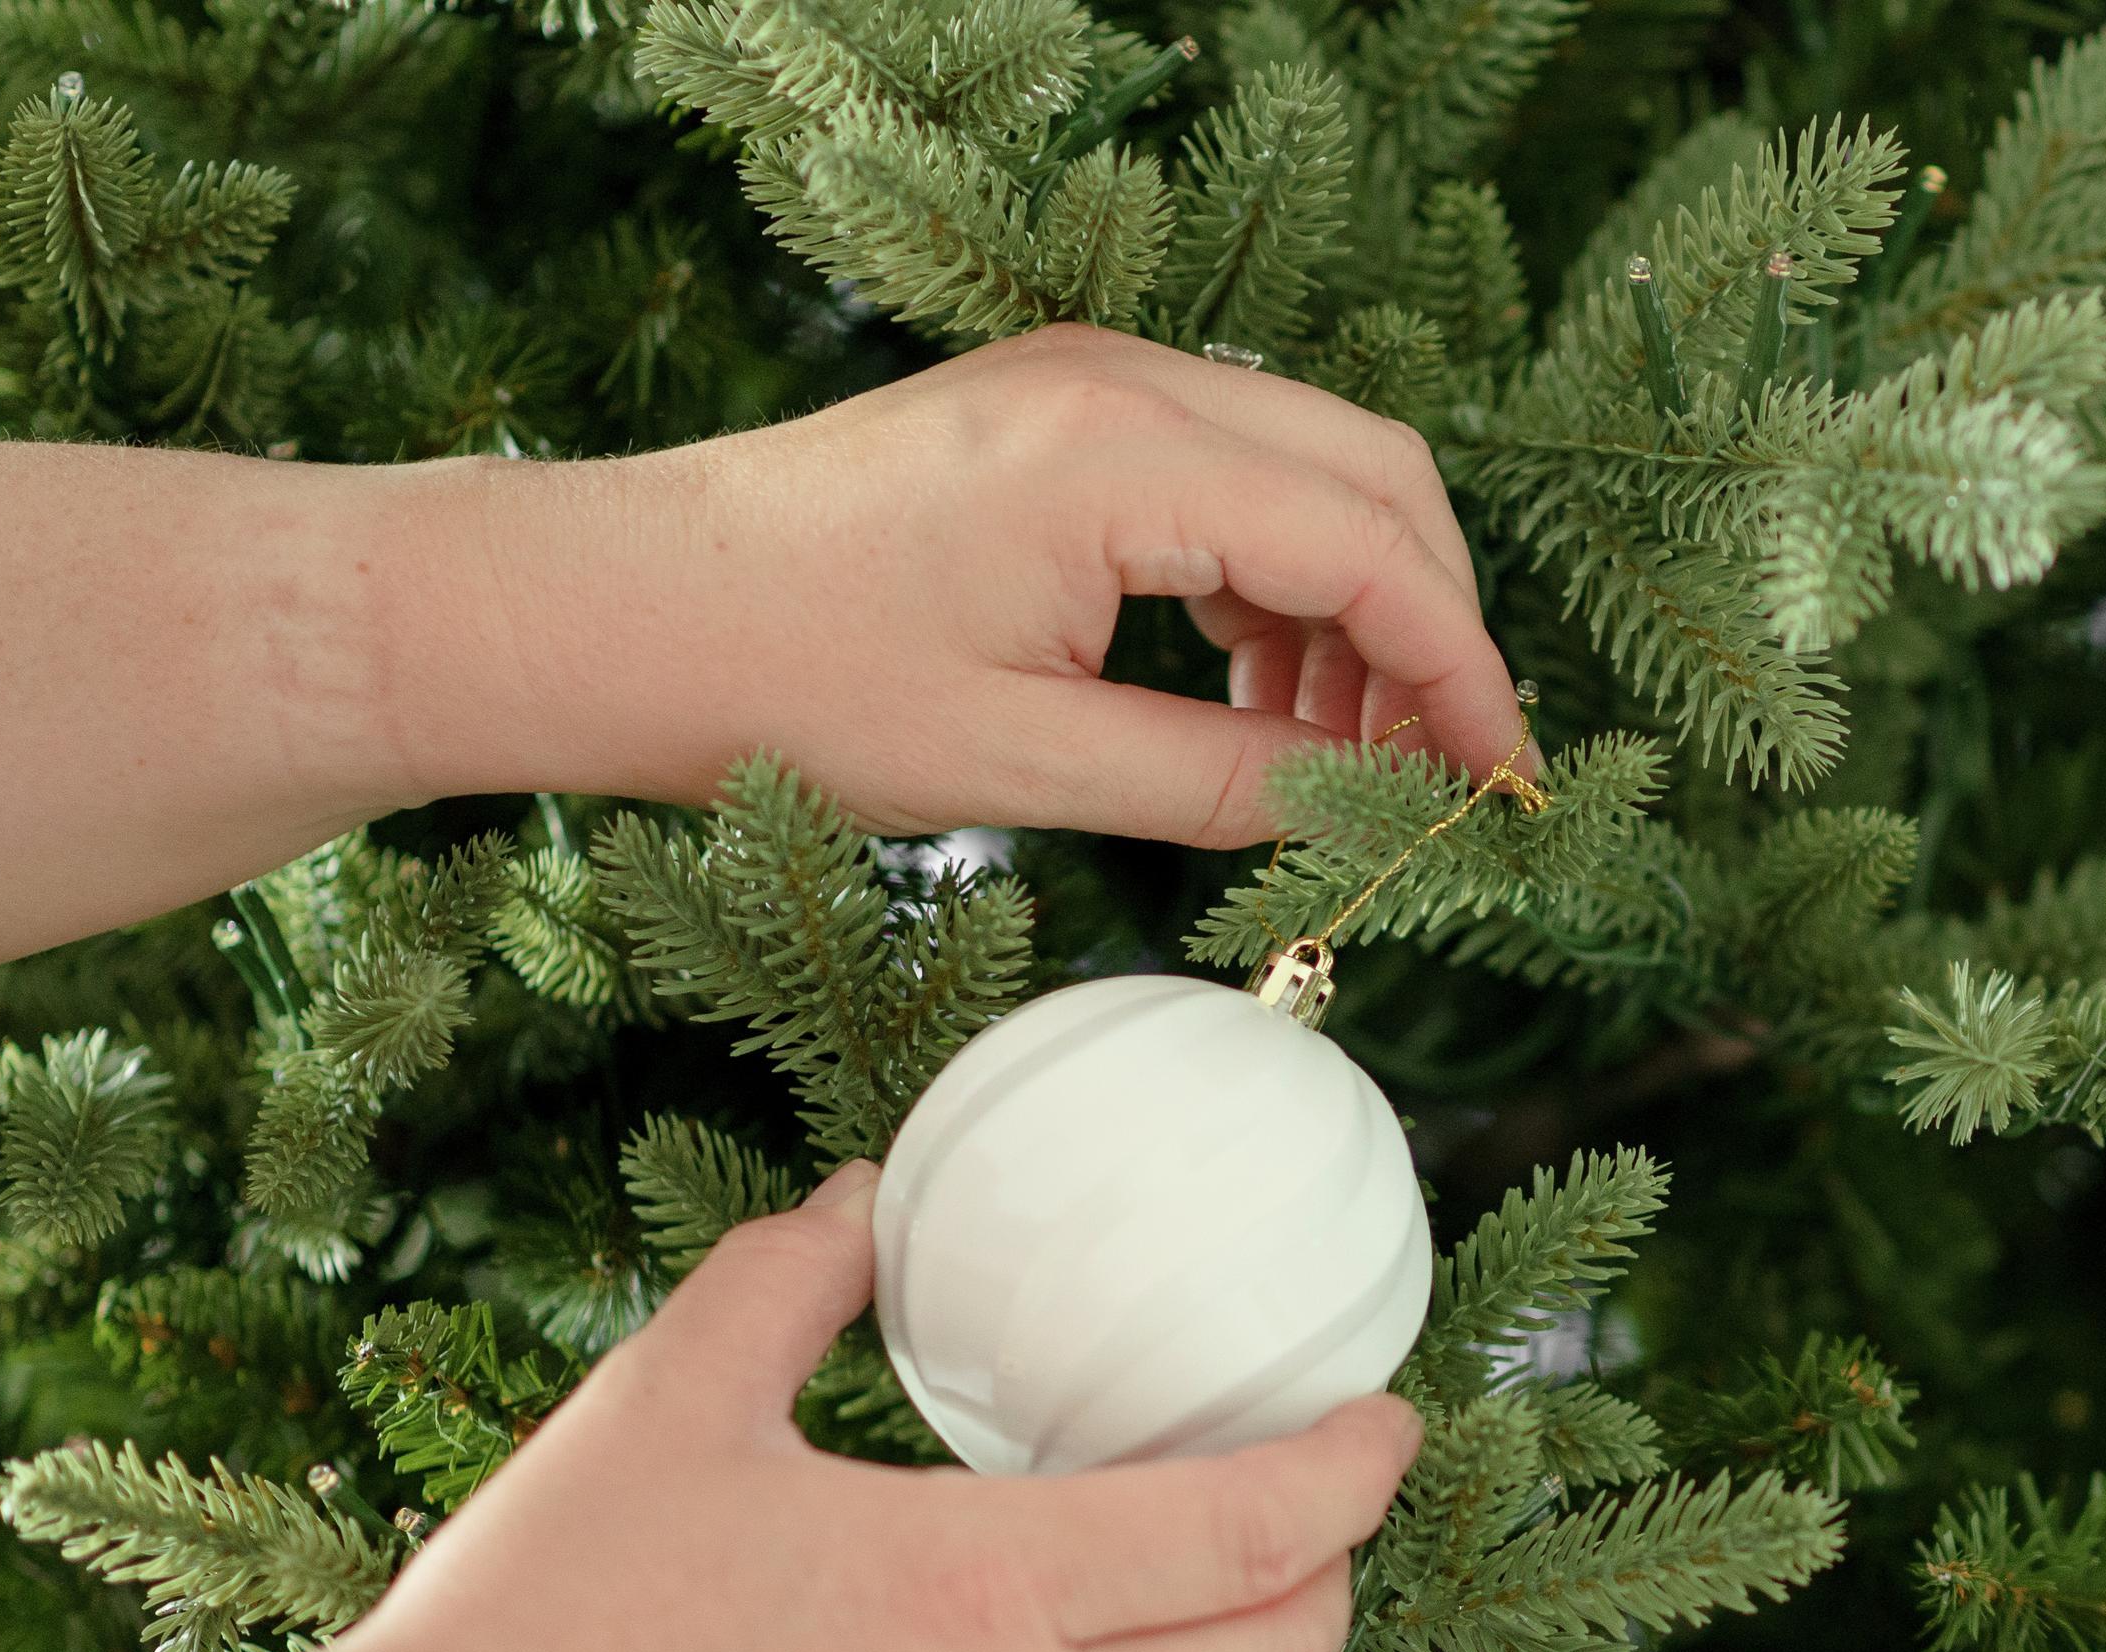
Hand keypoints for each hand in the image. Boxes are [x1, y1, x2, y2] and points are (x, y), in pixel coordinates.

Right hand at [342, 1159, 1420, 1651]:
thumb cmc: (538, 1626)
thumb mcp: (666, 1405)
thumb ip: (788, 1284)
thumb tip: (863, 1199)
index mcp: (983, 1587)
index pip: (1260, 1528)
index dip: (1357, 1469)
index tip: (1389, 1424)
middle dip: (1330, 1584)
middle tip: (1308, 1524)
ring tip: (1212, 1639)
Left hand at [380, 321, 1531, 848]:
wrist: (607, 607)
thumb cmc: (780, 685)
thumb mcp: (1021, 763)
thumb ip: (1220, 781)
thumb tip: (1372, 813)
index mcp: (1122, 456)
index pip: (1371, 547)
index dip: (1461, 674)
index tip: (1499, 787)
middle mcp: (1124, 384)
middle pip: (1376, 477)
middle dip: (1431, 627)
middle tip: (1435, 772)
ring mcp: (1091, 384)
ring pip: (1315, 470)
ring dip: (1357, 608)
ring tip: (1336, 755)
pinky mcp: (1059, 413)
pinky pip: (1233, 475)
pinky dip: (1277, 581)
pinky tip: (1255, 694)